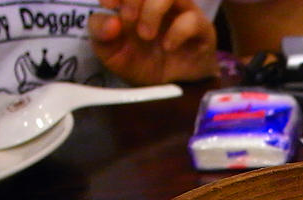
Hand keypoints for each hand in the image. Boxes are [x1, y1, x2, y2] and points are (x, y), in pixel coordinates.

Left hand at [88, 0, 217, 84]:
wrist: (169, 88)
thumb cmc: (141, 63)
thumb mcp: (111, 52)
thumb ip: (100, 34)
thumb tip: (112, 21)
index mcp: (136, 0)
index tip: (108, 5)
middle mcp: (160, 1)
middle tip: (128, 19)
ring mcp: (182, 12)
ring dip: (154, 9)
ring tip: (146, 35)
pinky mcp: (202, 29)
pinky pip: (193, 19)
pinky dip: (177, 32)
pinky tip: (168, 47)